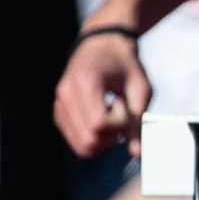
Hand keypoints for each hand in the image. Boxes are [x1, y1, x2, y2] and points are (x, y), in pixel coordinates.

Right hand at [53, 30, 152, 158]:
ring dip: (103, 138)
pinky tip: (100, 115)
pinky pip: (76, 141)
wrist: (101, 45)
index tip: (125, 105)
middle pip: (88, 140)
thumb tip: (138, 155)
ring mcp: (59, 105)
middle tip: (119, 111)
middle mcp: (65, 94)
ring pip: (81, 146)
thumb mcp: (140, 87)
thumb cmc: (124, 63)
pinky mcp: (58, 114)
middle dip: (111, 136)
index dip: (119, 124)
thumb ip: (138, 121)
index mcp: (85, 82)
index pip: (99, 124)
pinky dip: (94, 136)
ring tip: (110, 112)